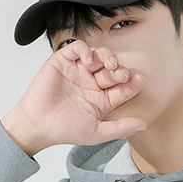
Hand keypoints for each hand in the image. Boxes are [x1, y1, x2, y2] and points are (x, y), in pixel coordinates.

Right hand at [1, 40, 146, 155]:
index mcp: (102, 99)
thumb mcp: (97, 133)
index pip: (122, 87)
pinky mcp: (63, 62)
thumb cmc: (65, 130)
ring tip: (109, 64)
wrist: (38, 125)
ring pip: (99, 56)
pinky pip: (78, 48)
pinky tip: (88, 60)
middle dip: (119, 70)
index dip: (132, 83)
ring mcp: (78, 71)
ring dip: (107, 57)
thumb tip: (144, 126)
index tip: (138, 81)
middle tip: (121, 74)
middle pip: (113, 70)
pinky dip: (85, 50)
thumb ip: (120, 128)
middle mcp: (92, 83)